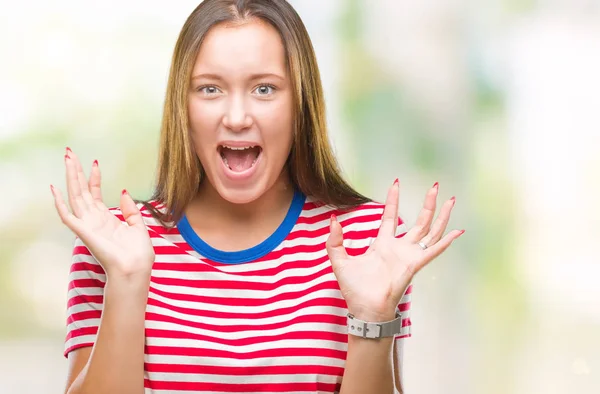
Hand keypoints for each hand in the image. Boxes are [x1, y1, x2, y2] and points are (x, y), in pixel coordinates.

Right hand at [50, 148, 154, 279]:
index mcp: (106, 219)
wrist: (135, 269)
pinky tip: (55, 190)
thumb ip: (130, 210)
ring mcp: (88, 225)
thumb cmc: (138, 253)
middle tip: (70, 153)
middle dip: (76, 172)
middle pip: (81, 191)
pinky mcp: (84, 232)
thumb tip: (123, 192)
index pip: (94, 194)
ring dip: (70, 178)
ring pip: (75, 197)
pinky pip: (68, 216)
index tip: (95, 163)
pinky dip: (60, 204)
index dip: (93, 179)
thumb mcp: (138, 226)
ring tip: (67, 160)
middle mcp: (94, 220)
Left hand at [326, 180, 463, 321]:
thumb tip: (333, 220)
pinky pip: (433, 251)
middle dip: (428, 204)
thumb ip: (335, 241)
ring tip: (450, 199)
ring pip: (430, 232)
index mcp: (382, 245)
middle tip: (436, 187)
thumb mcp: (339, 261)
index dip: (393, 200)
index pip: (390, 217)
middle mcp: (399, 248)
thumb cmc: (354, 290)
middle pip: (419, 221)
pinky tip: (457, 231)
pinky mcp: (414, 265)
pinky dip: (445, 241)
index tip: (396, 184)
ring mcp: (409, 256)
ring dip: (440, 216)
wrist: (364, 309)